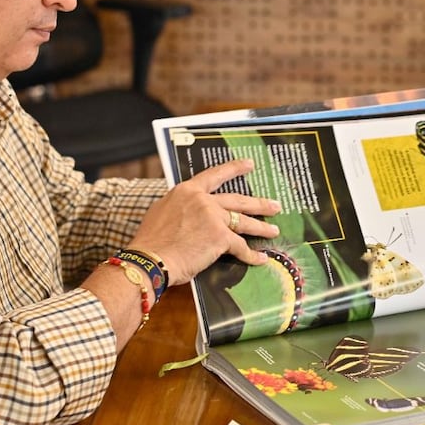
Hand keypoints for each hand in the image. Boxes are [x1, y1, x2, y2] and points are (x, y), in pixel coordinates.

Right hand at [128, 158, 281, 285]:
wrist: (150, 260)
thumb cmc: (151, 242)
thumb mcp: (161, 212)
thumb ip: (181, 207)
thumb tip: (189, 211)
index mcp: (187, 191)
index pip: (215, 175)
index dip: (234, 169)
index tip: (249, 164)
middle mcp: (203, 200)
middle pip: (238, 200)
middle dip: (259, 204)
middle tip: (274, 204)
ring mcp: (213, 217)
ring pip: (244, 222)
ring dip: (261, 227)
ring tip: (274, 229)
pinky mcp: (220, 237)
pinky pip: (241, 246)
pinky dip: (252, 255)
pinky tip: (261, 258)